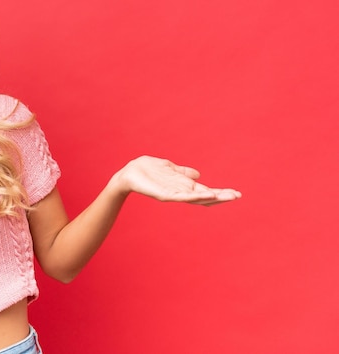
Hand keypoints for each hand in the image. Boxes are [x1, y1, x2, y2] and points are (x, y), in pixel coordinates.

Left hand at [113, 156, 241, 205]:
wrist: (129, 173)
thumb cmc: (148, 170)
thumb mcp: (170, 168)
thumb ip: (183, 172)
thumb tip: (198, 174)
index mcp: (184, 185)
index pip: (206, 191)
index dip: (220, 192)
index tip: (236, 193)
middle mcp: (180, 192)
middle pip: (204, 197)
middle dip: (221, 197)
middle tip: (237, 196)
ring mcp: (173, 194)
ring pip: (194, 198)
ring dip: (210, 197)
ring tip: (224, 196)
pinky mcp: (163, 195)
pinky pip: (179, 197)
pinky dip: (191, 196)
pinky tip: (202, 195)